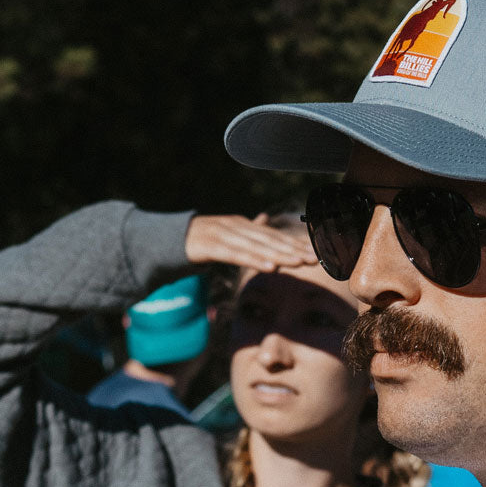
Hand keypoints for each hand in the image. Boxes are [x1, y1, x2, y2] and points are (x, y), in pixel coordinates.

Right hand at [184, 214, 312, 272]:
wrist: (170, 240)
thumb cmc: (202, 240)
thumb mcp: (228, 234)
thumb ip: (248, 230)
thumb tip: (265, 219)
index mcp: (243, 225)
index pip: (274, 236)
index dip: (294, 244)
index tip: (315, 253)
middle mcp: (236, 227)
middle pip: (269, 240)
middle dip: (293, 250)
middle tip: (314, 259)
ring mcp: (223, 234)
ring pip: (256, 246)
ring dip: (279, 255)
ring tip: (298, 263)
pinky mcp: (210, 246)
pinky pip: (236, 255)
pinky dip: (254, 260)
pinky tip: (270, 268)